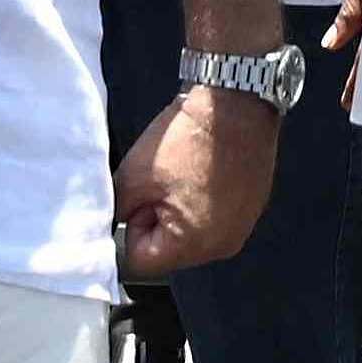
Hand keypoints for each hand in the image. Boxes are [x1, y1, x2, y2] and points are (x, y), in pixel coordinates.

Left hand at [111, 79, 271, 277]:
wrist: (235, 102)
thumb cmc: (188, 137)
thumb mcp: (134, 176)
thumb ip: (117, 212)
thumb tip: (110, 226)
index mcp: (195, 245)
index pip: (142, 261)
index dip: (132, 226)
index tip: (139, 195)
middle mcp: (222, 245)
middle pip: (169, 250)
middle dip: (157, 219)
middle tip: (161, 180)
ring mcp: (241, 227)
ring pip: (191, 234)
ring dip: (179, 210)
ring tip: (183, 173)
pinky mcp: (251, 208)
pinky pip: (214, 218)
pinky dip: (202, 199)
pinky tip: (203, 170)